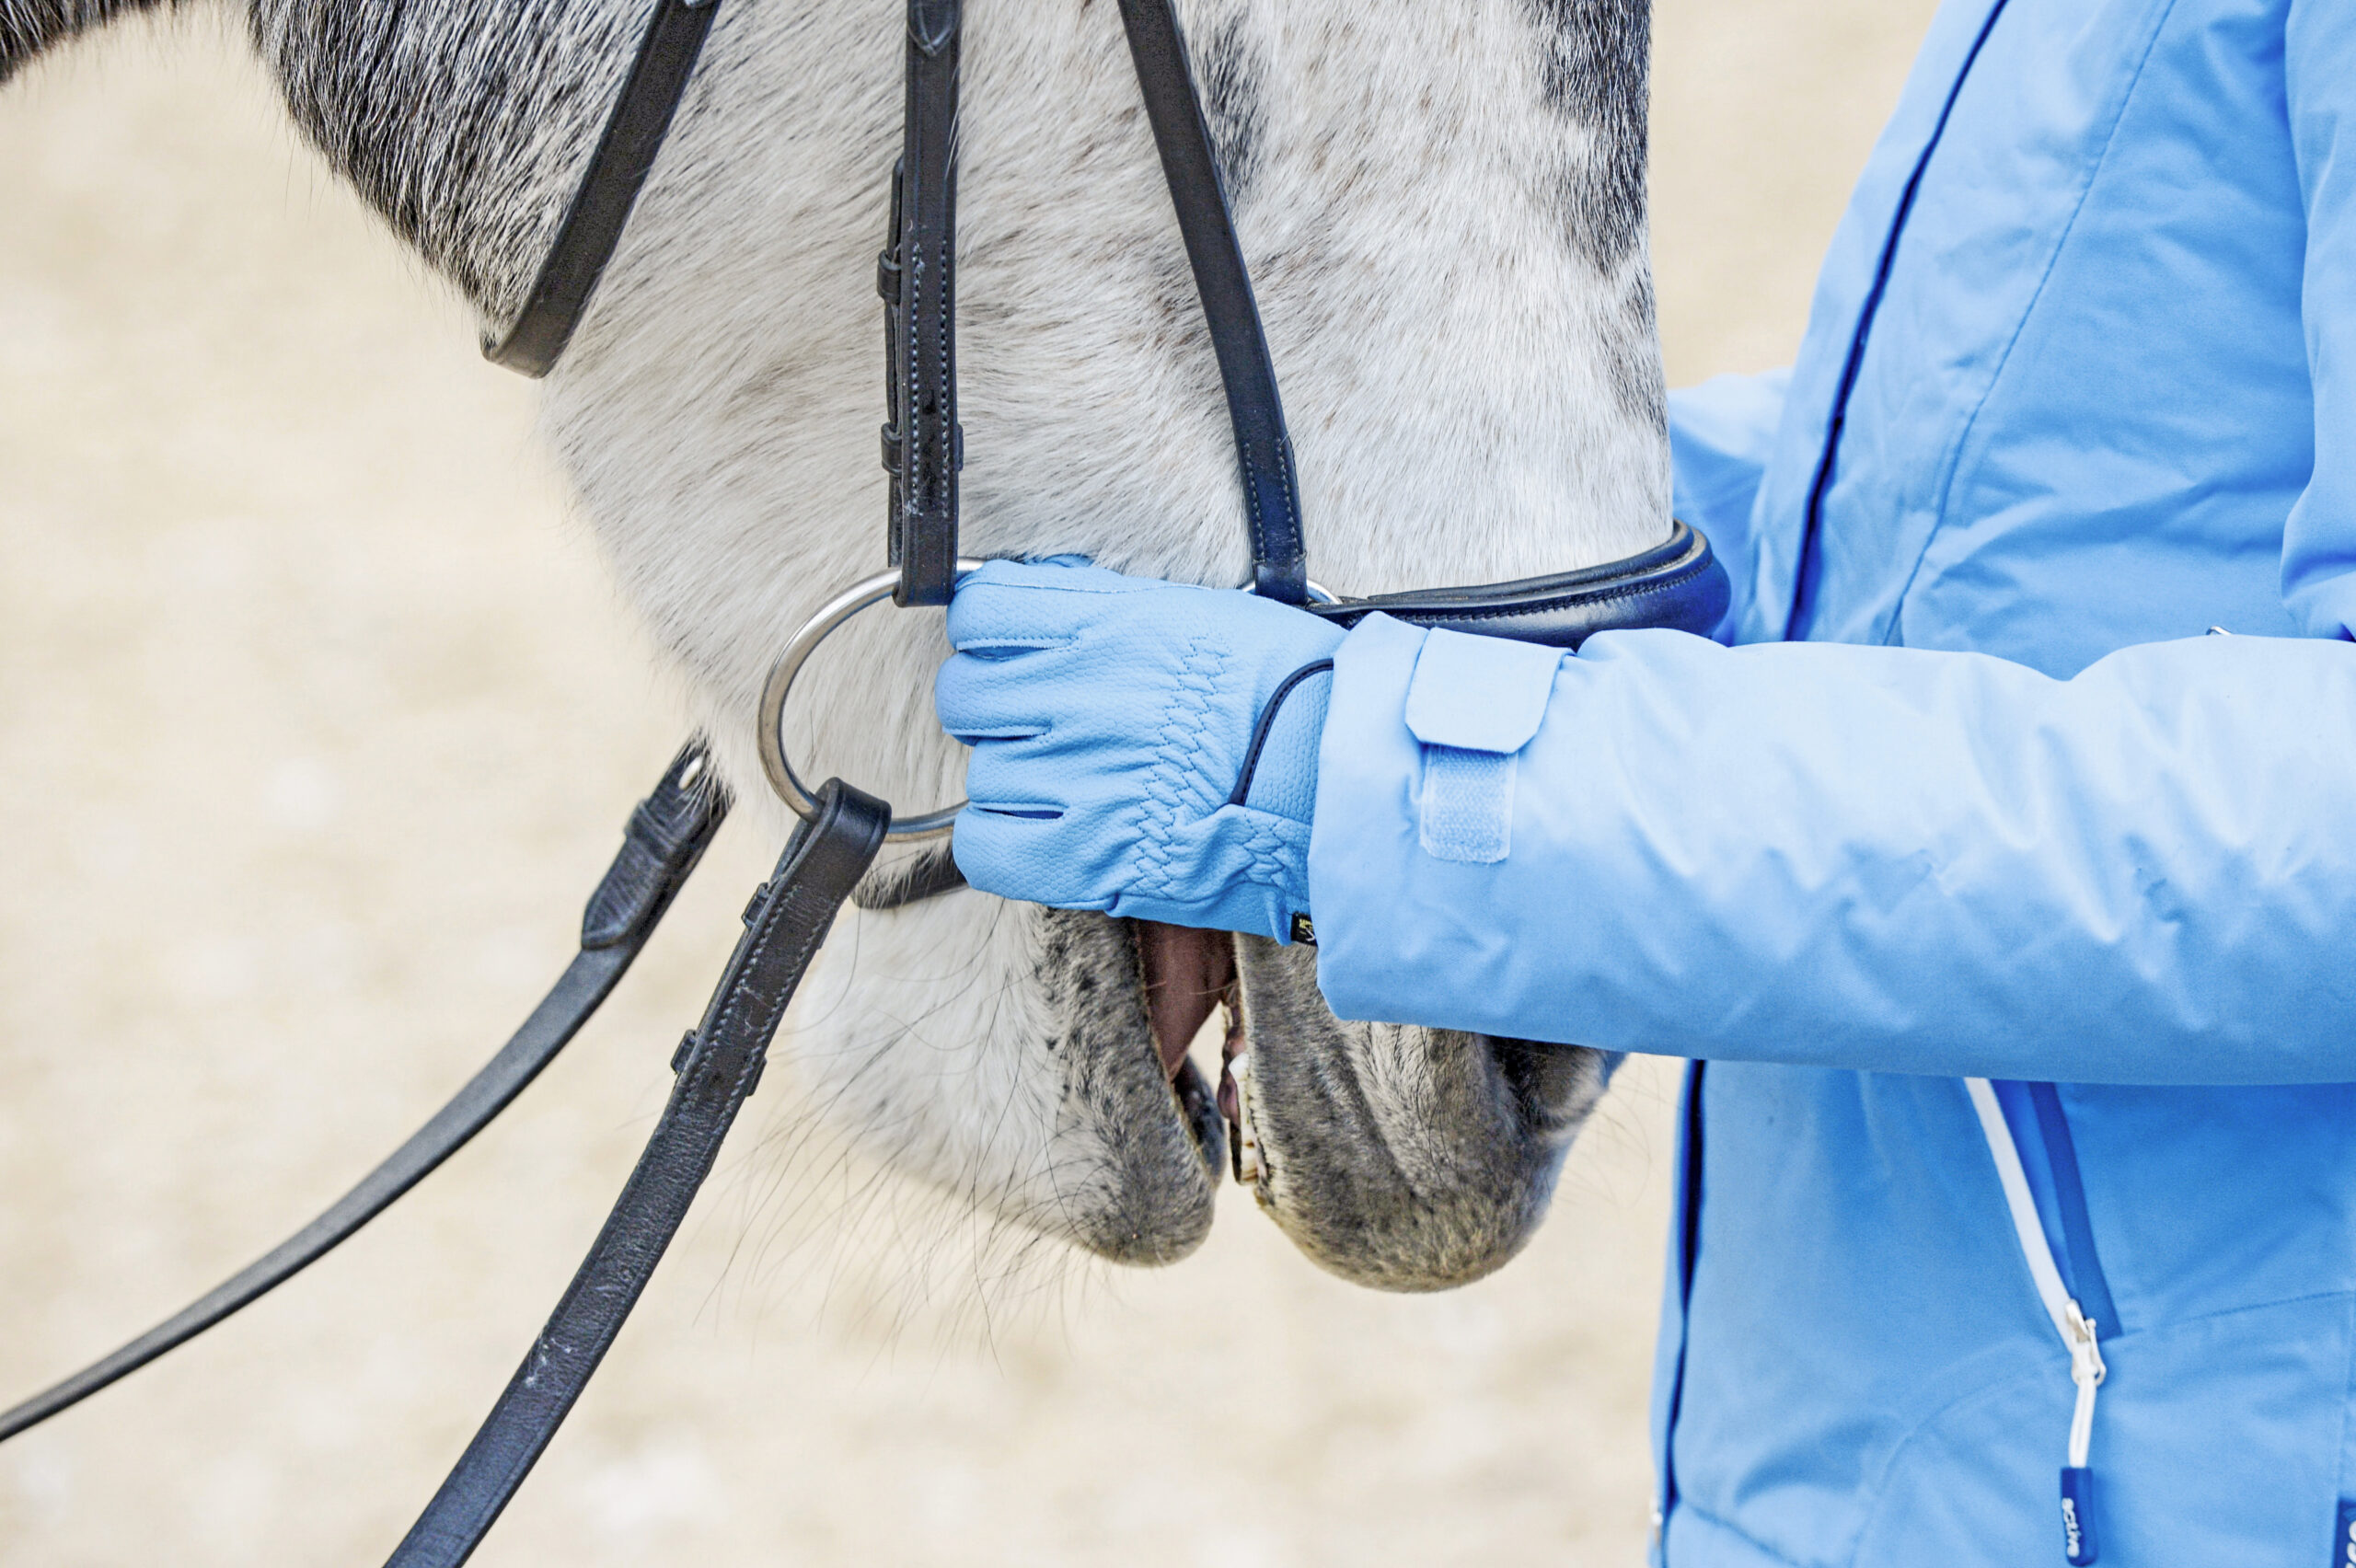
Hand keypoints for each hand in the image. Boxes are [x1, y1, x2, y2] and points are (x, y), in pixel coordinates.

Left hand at [935, 559, 1344, 942]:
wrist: (1343, 784)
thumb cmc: (1299, 698)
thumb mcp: (1207, 615)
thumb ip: (1117, 611)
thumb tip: (1059, 599)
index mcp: (1107, 627)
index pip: (981, 612)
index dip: (988, 634)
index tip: (1007, 650)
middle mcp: (1077, 697)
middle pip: (965, 695)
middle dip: (997, 707)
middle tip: (1043, 721)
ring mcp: (1075, 778)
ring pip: (981, 771)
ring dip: (1017, 777)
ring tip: (1076, 782)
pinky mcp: (1084, 856)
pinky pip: (987, 845)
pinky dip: (1003, 839)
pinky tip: (1044, 830)